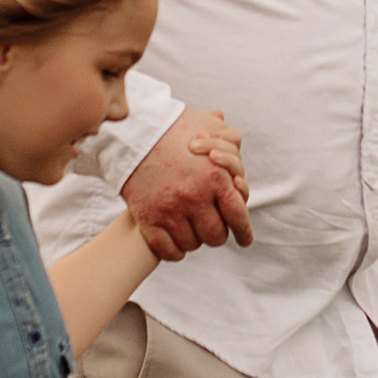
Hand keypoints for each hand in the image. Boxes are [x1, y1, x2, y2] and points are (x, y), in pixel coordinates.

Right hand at [123, 108, 254, 258]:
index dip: (243, 232)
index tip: (244, 240)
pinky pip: (168, 250)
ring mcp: (170, 210)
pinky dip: (174, 250)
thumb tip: (238, 164)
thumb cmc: (174, 127)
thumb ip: (231, 147)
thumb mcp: (210, 129)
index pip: (238, 216)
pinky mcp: (147, 218)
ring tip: (189, 227)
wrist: (132, 130)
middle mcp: (194, 197)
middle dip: (216, 233)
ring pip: (192, 244)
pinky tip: (174, 242)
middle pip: (216, 235)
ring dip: (194, 239)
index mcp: (215, 177)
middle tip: (209, 226)